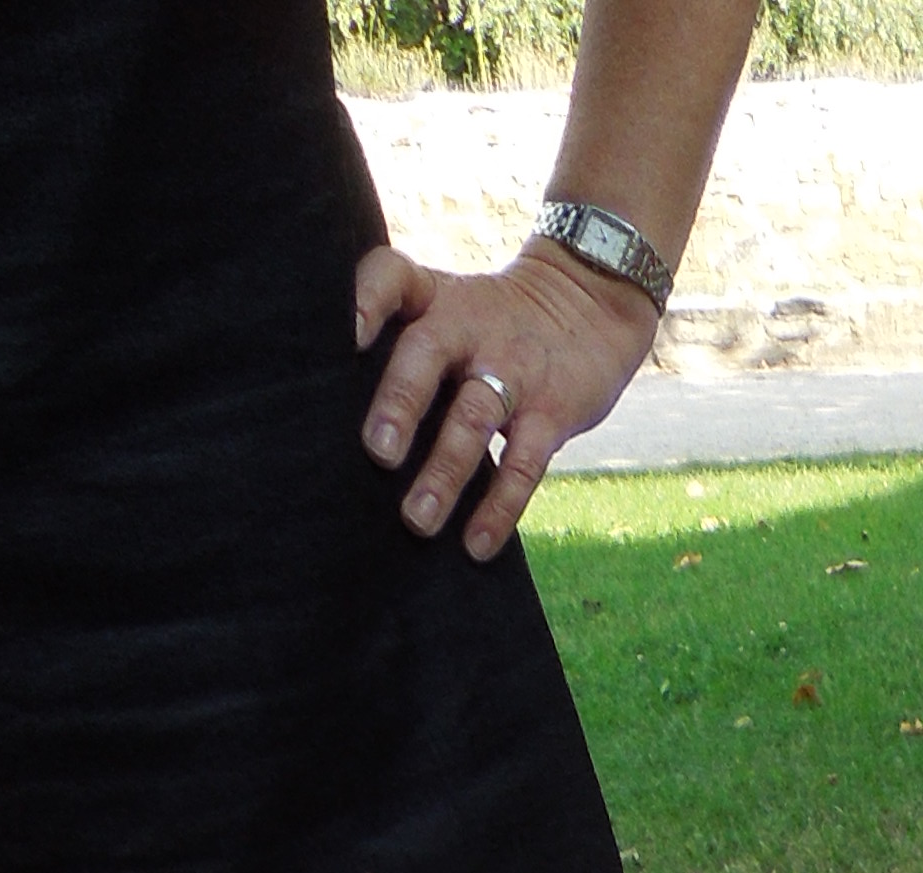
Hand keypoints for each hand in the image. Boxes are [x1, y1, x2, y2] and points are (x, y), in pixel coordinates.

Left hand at [354, 237, 658, 559]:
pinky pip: (523, 465)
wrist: (586, 307)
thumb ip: (402, 344)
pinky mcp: (551, 413)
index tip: (347, 336)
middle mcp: (468, 325)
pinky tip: (476, 544)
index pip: (391, 277)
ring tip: (418, 519)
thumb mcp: (447, 305)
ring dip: (445, 471)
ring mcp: (512, 370)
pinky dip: (499, 508)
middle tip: (380, 453)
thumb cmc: (490, 324)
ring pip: (474, 418)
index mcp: (433, 297)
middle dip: (402, 402)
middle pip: (428, 354)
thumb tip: (336, 423)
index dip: (367, 301)